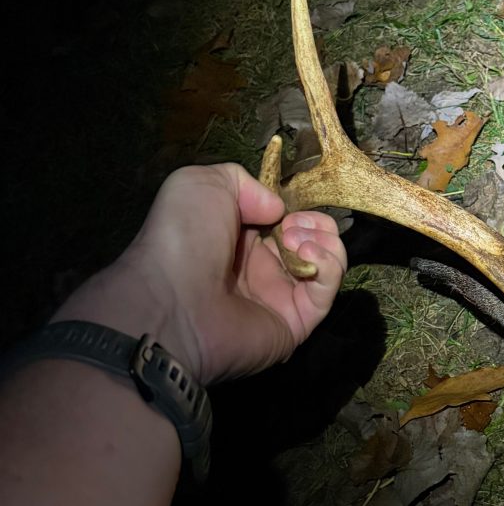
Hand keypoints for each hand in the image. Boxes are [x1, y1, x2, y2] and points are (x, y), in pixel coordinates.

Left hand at [55, 164, 346, 382]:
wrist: (172, 300)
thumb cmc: (183, 237)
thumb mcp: (201, 183)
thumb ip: (244, 181)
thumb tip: (278, 210)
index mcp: (236, 238)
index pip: (283, 219)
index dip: (293, 206)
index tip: (287, 202)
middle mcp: (260, 269)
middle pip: (310, 239)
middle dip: (312, 222)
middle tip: (290, 224)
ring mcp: (279, 298)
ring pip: (326, 264)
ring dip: (323, 240)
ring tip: (295, 238)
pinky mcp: (297, 324)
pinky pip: (326, 293)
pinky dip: (329, 266)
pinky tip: (306, 254)